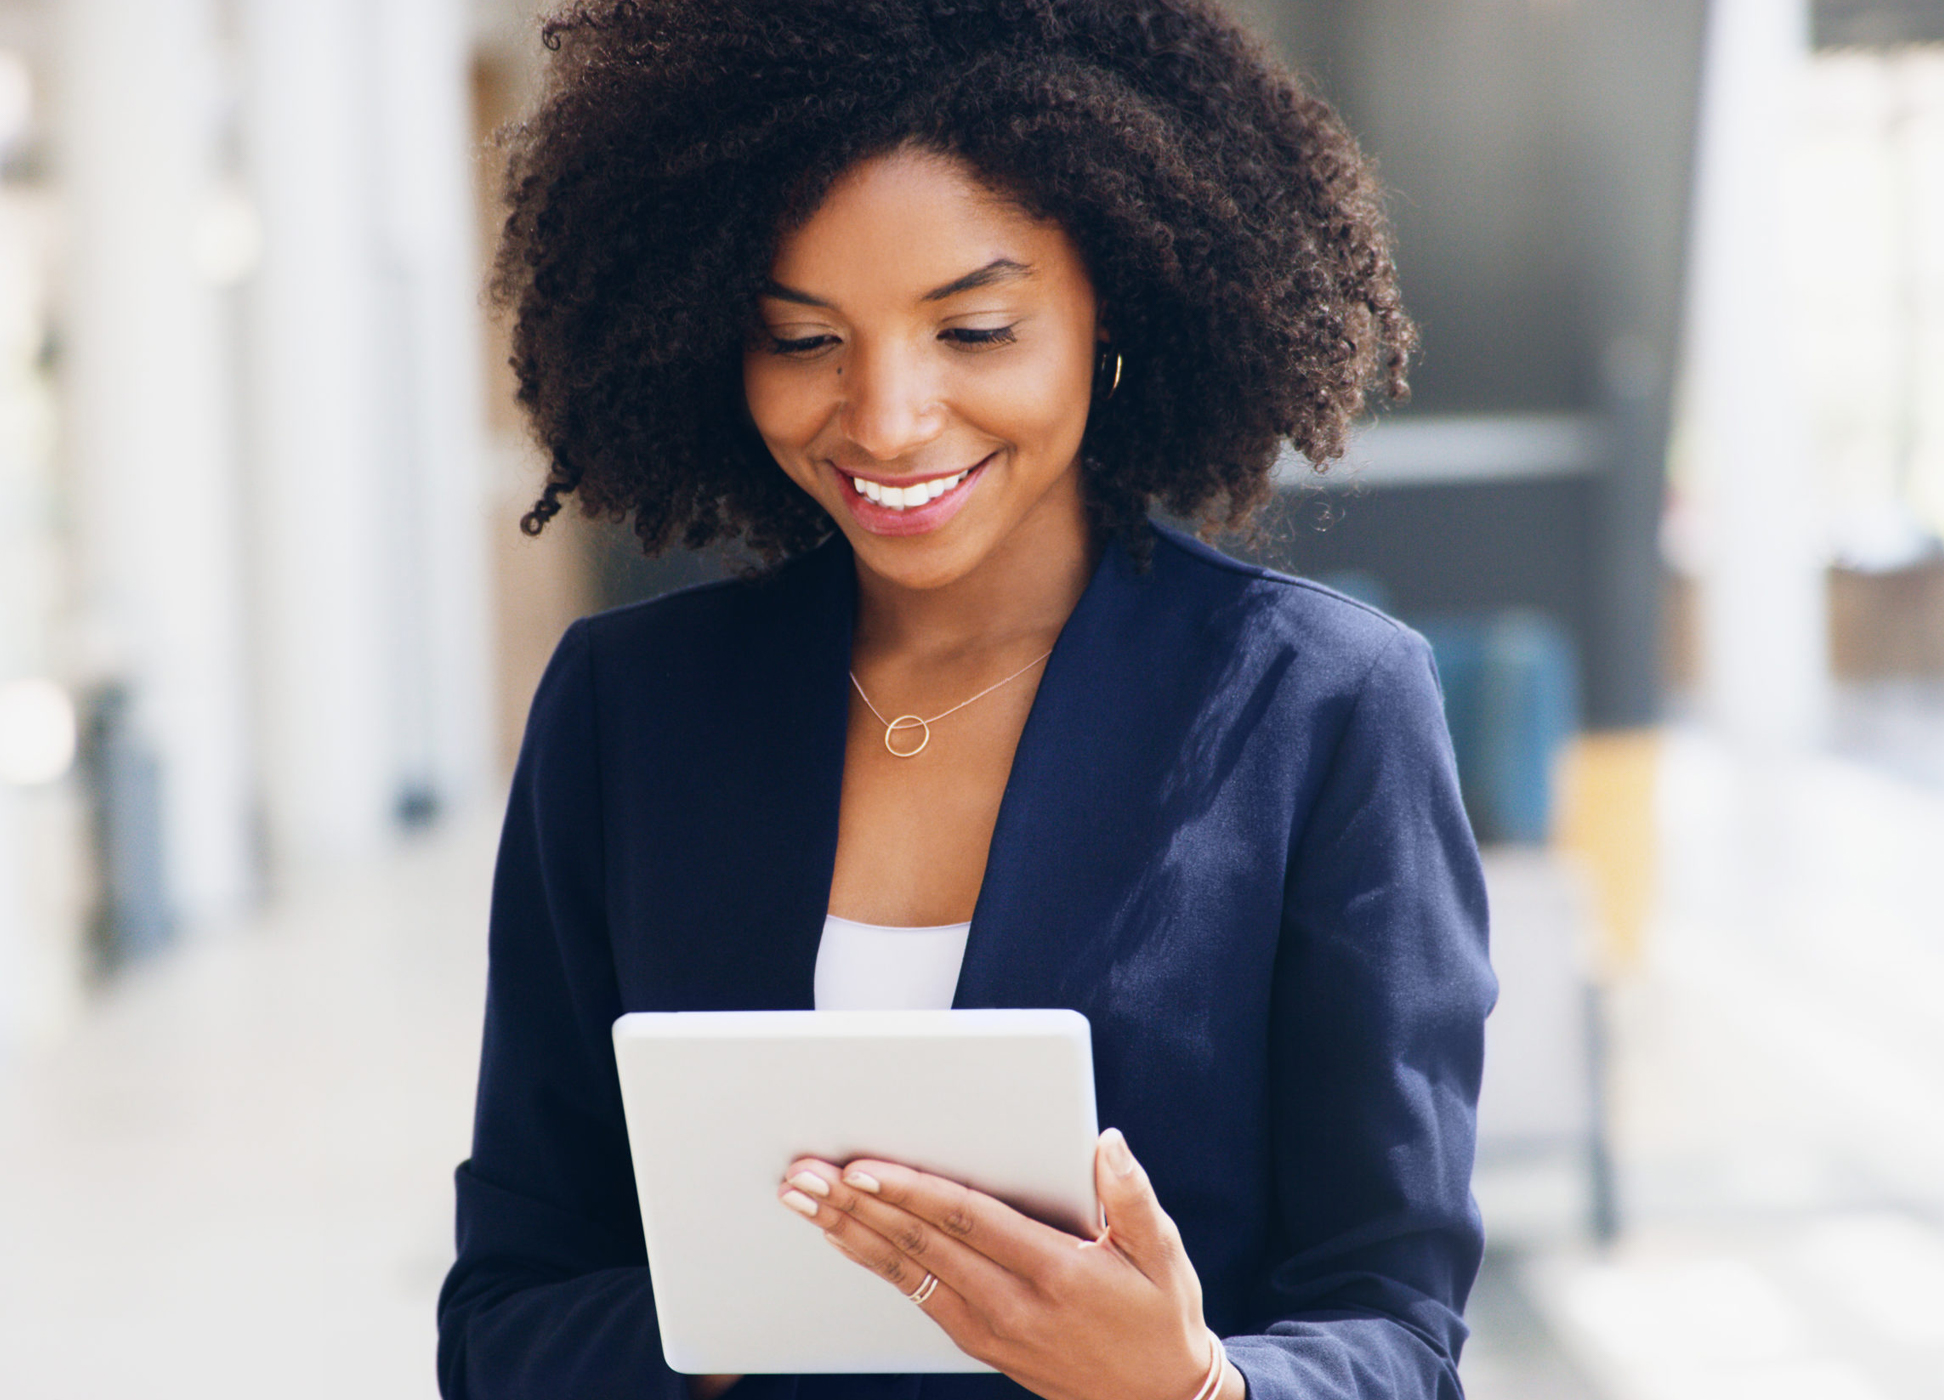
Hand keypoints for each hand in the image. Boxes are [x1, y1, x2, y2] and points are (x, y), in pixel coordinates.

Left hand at [777, 1127, 1239, 1399]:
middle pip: (920, 1245)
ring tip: (804, 1200)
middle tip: (804, 1175)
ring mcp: (990, 1328)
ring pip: (906, 1272)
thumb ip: (1131, 1196)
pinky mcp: (980, 1341)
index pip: (967, 1221)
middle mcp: (1013, 1304)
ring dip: (849, 1231)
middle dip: (856, 1205)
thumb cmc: (1160, 1317)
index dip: (910, 1193)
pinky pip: (915, 1295)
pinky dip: (875, 1262)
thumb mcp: (1162, 1255)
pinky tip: (844, 1236)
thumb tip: (1105, 1142)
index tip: (862, 1167)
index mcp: (1055, 1272)